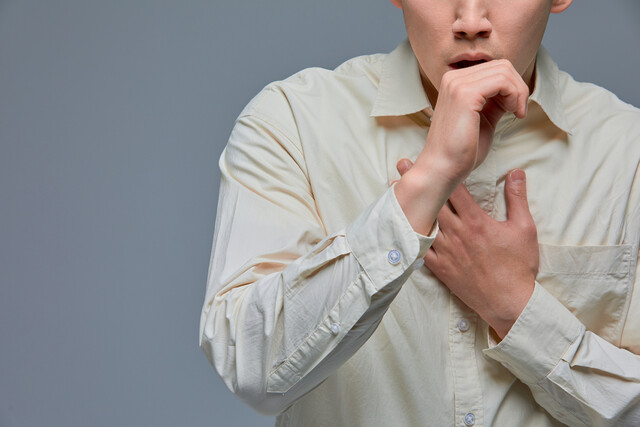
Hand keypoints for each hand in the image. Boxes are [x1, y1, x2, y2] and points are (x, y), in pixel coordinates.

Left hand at [398, 160, 538, 338]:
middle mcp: (456, 233)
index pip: (453, 190)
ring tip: (392, 192)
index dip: (439, 172)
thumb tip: (516, 172)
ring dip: (408, 207)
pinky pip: (419, 250)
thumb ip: (517, 198)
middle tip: (401, 165)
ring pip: (421, 223)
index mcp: (476, 221)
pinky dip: (408, 237)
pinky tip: (398, 227)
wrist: (509, 302)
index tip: (426, 158)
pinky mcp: (440, 268)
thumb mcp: (525, 229)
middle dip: (418, 183)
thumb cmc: (519, 266)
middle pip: (432, 202)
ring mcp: (445, 251)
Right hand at [420, 60, 528, 182]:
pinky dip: (515, 95)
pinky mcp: (465, 94)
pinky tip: (513, 113)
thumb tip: (513, 90)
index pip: (494, 67)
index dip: (512, 86)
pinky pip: (502, 81)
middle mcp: (453, 78)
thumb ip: (495, 100)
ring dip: (518, 92)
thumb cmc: (461, 150)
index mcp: (455, 82)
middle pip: (501, 65)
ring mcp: (457, 84)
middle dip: (518, 87)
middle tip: (519, 111)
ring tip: (516, 113)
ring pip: (504, 70)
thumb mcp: (483, 118)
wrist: (442, 168)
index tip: (514, 109)